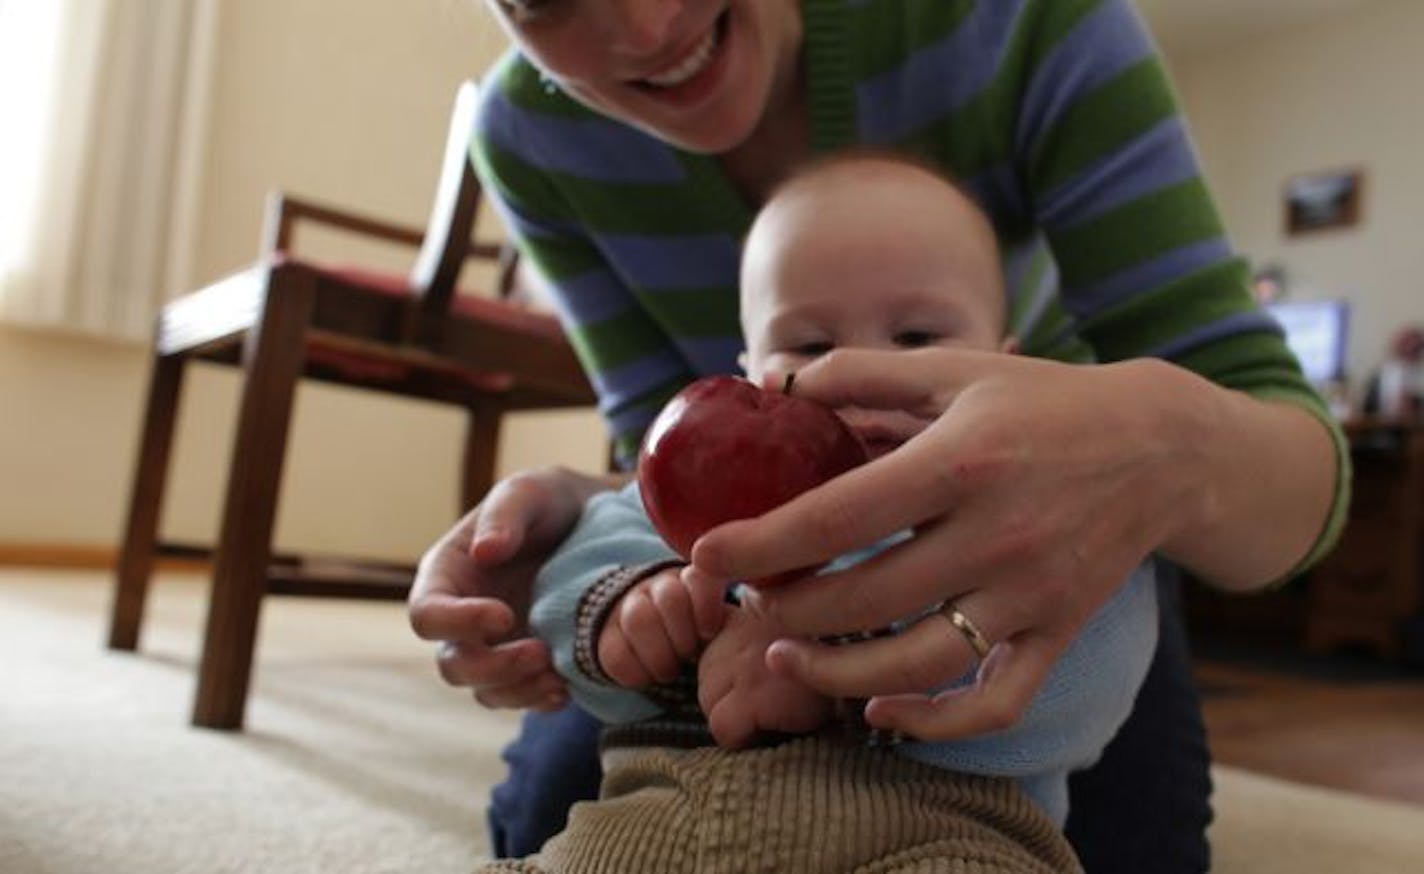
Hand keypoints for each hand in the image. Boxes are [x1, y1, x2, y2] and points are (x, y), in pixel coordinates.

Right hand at [408, 466, 618, 710]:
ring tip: (560, 677)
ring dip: (519, 691)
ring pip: (485, 691)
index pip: (427, 614)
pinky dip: (539, 699)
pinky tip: (567, 689)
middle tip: (541, 652)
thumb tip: (483, 552)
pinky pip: (520, 697)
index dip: (458, 623)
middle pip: (453, 665)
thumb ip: (505, 515)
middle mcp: (462, 619)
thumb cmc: (549, 502)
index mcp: (446, 577)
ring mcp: (494, 647)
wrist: (596, 524)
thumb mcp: (529, 492)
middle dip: (493, 667)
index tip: (503, 615)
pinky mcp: (526, 665)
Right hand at [597, 565, 726, 687]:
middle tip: (689, 654)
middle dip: (681, 633)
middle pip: (669, 597)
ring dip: (658, 653)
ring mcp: (631, 606)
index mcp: (695, 581)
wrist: (660, 643)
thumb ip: (739, 627)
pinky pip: (614, 652)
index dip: (703, 602)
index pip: (698, 576)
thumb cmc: (705, 639)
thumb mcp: (725, 628)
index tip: (708, 631)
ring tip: (668, 670)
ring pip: (638, 619)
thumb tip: (770, 642)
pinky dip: (633, 672)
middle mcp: (661, 587)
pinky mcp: (608, 635)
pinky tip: (645, 678)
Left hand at [689, 348, 1207, 740]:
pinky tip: (881, 711)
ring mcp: (1030, 593)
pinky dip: (935, 722)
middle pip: (865, 599)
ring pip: (919, 662)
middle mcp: (996, 535)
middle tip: (748, 599)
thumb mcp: (954, 372)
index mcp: (961, 463)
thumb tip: (772, 383)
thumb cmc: (1043, 403)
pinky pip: (994, 701)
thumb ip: (861, 375)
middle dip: (786, 609)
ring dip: (838, 674)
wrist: (1162, 449)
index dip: (759, 544)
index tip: (705, 554)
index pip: (836, 517)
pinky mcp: (1056, 633)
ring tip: (783, 654)